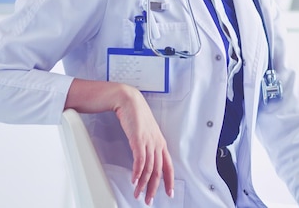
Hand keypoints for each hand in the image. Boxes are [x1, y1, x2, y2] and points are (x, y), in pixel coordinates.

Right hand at [65, 79, 174, 204]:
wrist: (128, 100)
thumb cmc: (136, 114)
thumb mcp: (145, 131)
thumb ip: (147, 144)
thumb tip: (145, 157)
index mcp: (160, 142)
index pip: (168, 165)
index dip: (169, 180)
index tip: (169, 193)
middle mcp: (157, 143)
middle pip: (159, 170)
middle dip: (154, 188)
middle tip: (149, 200)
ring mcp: (149, 141)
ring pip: (149, 168)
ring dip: (143, 183)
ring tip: (138, 193)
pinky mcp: (138, 139)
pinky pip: (140, 160)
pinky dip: (137, 172)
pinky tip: (134, 180)